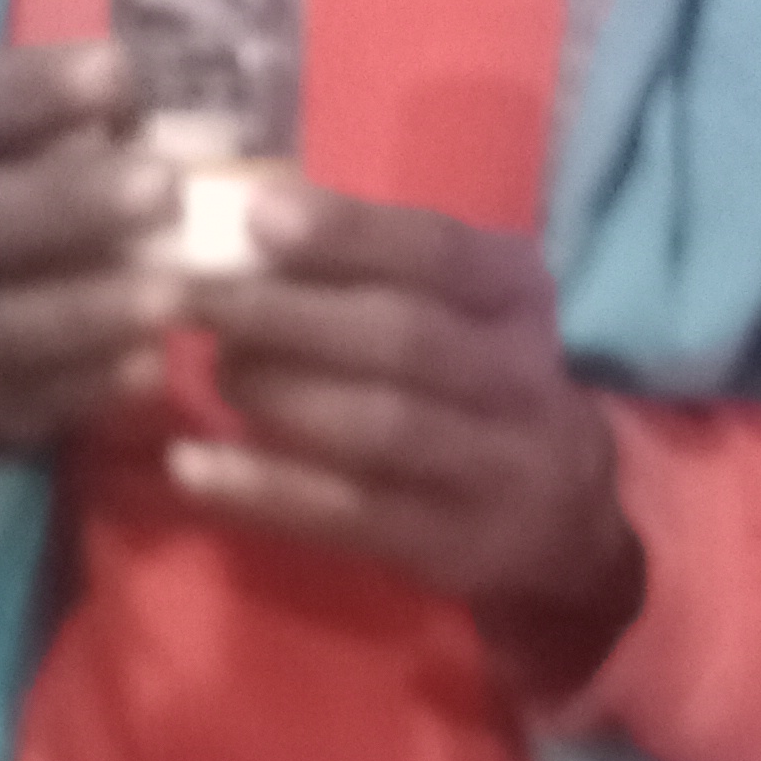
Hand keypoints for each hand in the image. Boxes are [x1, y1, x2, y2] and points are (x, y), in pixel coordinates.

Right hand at [0, 44, 178, 590]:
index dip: (34, 90)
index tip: (115, 70)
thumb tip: (200, 119)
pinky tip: (151, 366)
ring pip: (0, 321)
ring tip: (171, 295)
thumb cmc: (26, 224)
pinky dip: (91, 384)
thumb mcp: (40, 162)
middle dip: (67, 200)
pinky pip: (29, 398)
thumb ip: (103, 134)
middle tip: (163, 188)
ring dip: (87, 307)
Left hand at [180, 185, 644, 692]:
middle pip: (403, 338)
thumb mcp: (456, 307)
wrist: (568, 516)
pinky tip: (195, 467)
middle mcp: (522, 377)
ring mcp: (496, 469)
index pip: (437, 251)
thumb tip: (244, 214)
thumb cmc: (472, 381)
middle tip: (192, 300)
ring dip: (280, 394)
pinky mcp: (455, 546)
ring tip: (215, 372)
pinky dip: (265, 490)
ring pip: (381, 427)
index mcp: (515, 294)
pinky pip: (351, 515)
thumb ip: (370, 263)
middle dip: (286, 314)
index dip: (348, 232)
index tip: (257, 216)